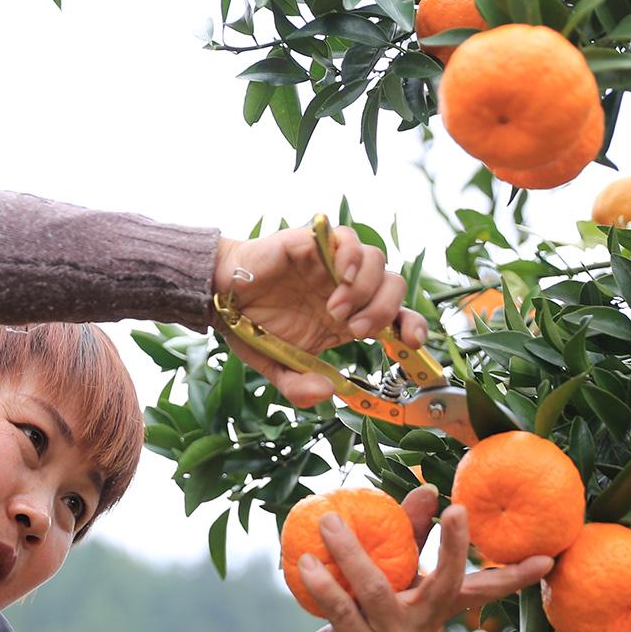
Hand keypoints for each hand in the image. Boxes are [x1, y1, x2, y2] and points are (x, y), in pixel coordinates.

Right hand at [211, 225, 430, 407]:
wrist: (217, 295)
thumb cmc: (251, 325)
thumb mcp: (276, 367)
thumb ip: (298, 387)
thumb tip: (326, 392)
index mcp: (347, 318)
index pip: (397, 315)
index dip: (413, 326)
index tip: (413, 343)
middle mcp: (346, 288)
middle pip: (394, 286)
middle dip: (385, 310)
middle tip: (355, 331)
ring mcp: (332, 264)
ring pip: (377, 260)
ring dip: (366, 289)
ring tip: (336, 310)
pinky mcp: (314, 243)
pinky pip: (349, 239)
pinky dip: (353, 257)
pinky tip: (340, 278)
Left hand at [288, 485, 553, 631]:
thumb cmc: (369, 610)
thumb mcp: (393, 574)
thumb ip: (410, 534)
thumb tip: (429, 489)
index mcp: (437, 606)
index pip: (483, 589)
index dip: (514, 576)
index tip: (547, 560)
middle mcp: (424, 626)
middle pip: (446, 585)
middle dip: (455, 548)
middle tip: (455, 510)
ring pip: (377, 590)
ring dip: (350, 552)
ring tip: (329, 521)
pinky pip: (342, 609)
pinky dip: (323, 582)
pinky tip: (304, 559)